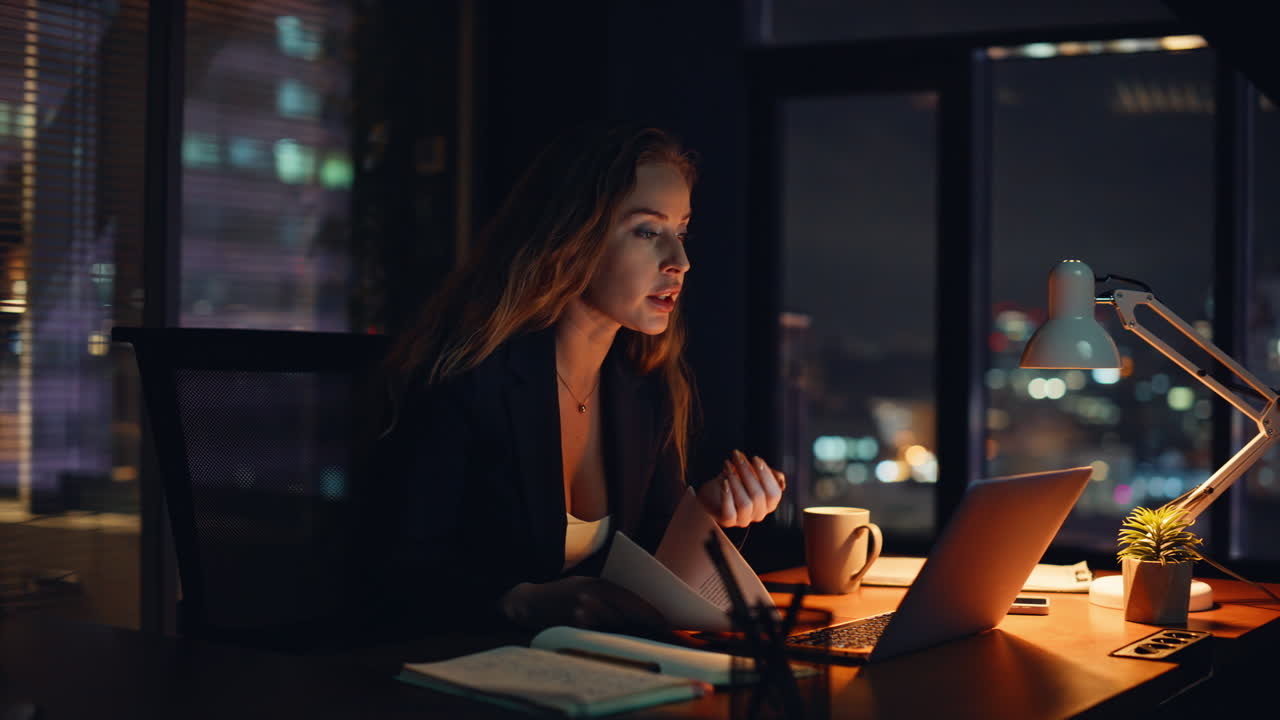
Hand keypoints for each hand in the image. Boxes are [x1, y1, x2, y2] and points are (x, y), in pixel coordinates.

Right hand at [499, 576, 667, 632]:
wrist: (530, 603)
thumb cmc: (564, 592)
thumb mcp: (586, 583)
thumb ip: (609, 591)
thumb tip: (641, 606)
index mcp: (595, 584)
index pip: (630, 599)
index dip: (649, 612)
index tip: (664, 621)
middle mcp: (589, 599)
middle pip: (625, 617)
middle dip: (643, 625)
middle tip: (661, 631)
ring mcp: (580, 617)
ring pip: (614, 630)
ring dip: (629, 634)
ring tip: (644, 637)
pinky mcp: (573, 632)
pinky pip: (600, 638)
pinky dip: (612, 640)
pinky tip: (621, 642)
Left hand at [696, 449, 784, 526]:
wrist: (712, 493)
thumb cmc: (734, 481)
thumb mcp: (751, 473)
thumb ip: (765, 473)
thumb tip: (781, 479)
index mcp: (769, 504)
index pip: (775, 493)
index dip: (767, 475)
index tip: (755, 458)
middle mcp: (759, 514)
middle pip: (758, 495)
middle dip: (747, 472)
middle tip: (737, 456)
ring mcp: (744, 520)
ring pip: (745, 504)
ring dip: (736, 481)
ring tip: (727, 465)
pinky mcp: (728, 521)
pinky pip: (730, 512)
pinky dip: (727, 496)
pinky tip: (723, 482)